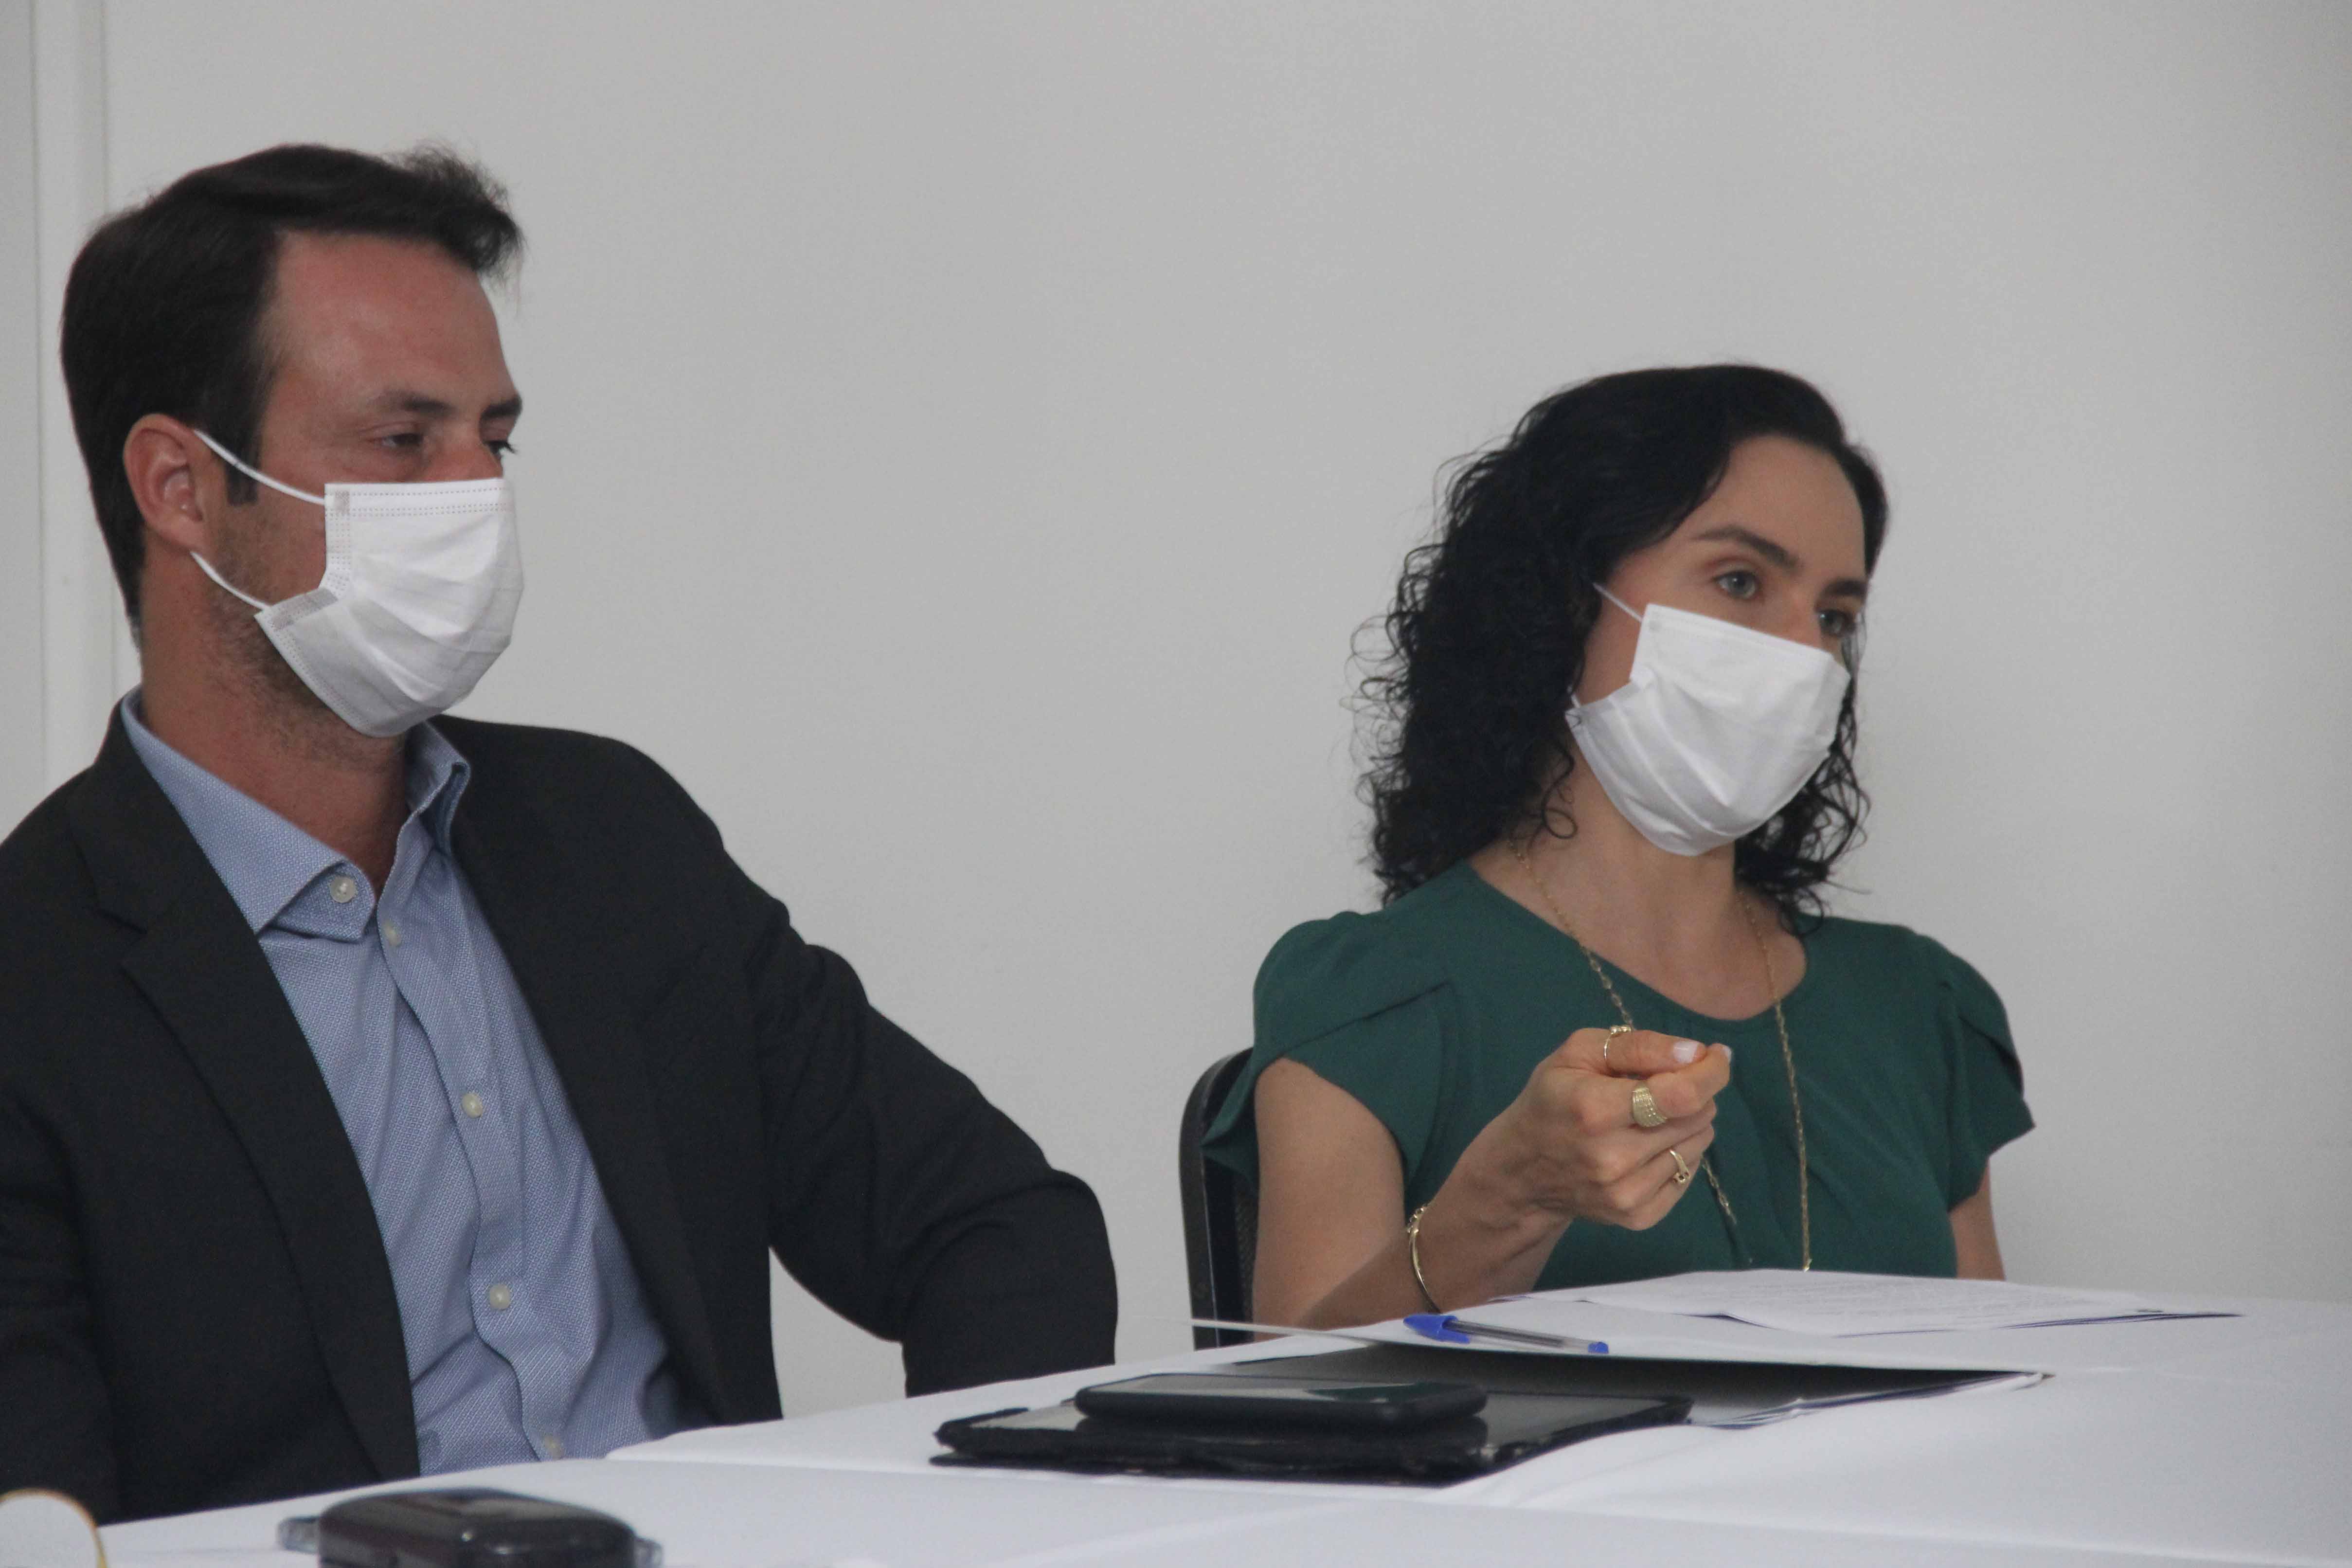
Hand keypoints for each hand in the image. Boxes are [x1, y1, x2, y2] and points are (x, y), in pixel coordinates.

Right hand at [1462, 1027, 1731, 1232]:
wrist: (1523, 1171)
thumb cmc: (1552, 1098)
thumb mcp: (1578, 1052)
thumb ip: (1639, 1046)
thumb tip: (1696, 1054)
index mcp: (1594, 1109)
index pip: (1680, 1095)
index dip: (1710, 1073)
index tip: (1717, 1056)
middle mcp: (1613, 1158)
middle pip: (1696, 1117)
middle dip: (1694, 1092)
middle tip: (1667, 1084)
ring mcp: (1627, 1194)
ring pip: (1697, 1144)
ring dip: (1688, 1122)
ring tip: (1653, 1116)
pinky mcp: (1637, 1217)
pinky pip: (1688, 1175)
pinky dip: (1680, 1153)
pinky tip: (1649, 1146)